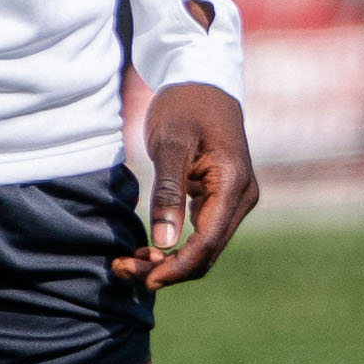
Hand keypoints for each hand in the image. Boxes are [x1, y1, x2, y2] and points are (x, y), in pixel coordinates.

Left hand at [127, 84, 257, 293]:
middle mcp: (242, 198)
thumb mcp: (169, 144)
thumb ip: (167, 192)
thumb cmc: (184, 108)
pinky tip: (147, 248)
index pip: (208, 242)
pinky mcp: (223, 199)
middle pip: (208, 252)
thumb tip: (163, 242)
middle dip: (167, 269)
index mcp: (233, 184)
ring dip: (169, 262)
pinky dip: (176, 247)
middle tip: (121, 270)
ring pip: (205, 248)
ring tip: (128, 261)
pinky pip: (203, 235)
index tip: (142, 278)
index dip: (176, 267)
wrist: (202, 84)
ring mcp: (236, 200)